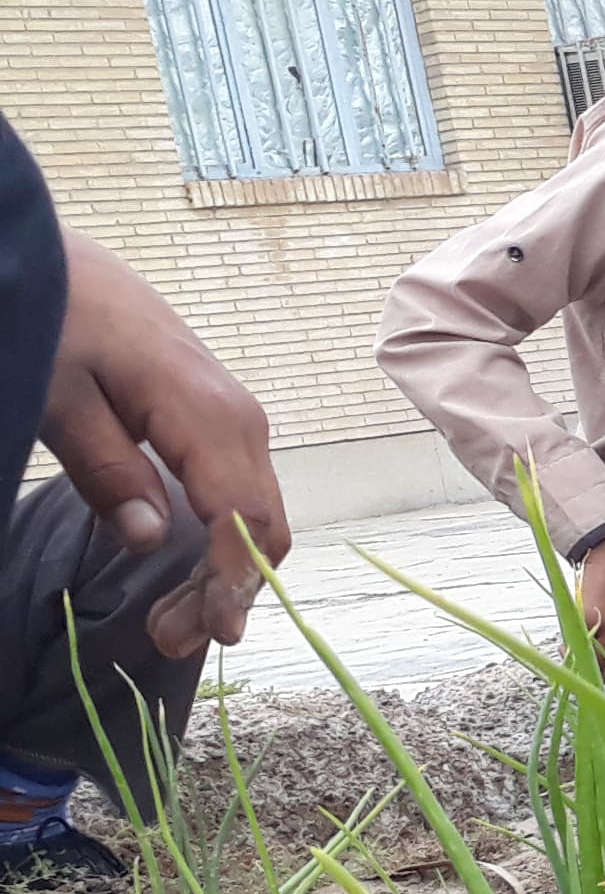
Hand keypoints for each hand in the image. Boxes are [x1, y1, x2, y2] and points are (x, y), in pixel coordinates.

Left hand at [40, 232, 288, 654]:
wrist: (56, 255)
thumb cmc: (51, 316)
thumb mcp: (57, 396)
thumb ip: (107, 469)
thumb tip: (152, 540)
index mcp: (208, 414)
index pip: (244, 517)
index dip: (232, 582)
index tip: (209, 634)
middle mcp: (239, 418)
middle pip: (265, 521)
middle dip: (230, 589)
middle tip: (170, 639)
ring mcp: (232, 414)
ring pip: (256, 508)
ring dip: (225, 568)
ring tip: (171, 614)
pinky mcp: (213, 414)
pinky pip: (237, 487)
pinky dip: (220, 535)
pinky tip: (183, 561)